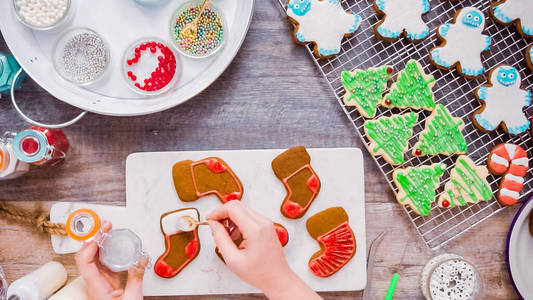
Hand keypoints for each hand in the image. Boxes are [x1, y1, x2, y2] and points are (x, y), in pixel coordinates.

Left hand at [74, 221, 147, 299]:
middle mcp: (94, 283)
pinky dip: (108, 252)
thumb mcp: (133, 298)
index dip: (90, 244)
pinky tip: (115, 246)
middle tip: (105, 225)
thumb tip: (140, 257)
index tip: (101, 232)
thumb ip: (136, 276)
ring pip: (94, 258)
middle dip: (95, 238)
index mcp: (95, 287)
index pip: (84, 260)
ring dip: (101, 243)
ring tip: (109, 230)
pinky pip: (104, 263)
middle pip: (87, 256)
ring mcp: (100, 282)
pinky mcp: (107, 283)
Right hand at [207, 201, 321, 299]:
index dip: (217, 212)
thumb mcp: (233, 259)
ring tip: (226, 237)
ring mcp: (266, 223)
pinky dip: (238, 223)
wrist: (278, 279)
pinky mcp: (266, 226)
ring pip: (242, 210)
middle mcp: (262, 222)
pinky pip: (248, 217)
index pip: (232, 208)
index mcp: (255, 229)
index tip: (208, 221)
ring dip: (230, 219)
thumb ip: (220, 239)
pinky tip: (235, 237)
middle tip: (215, 228)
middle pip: (237, 205)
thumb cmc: (259, 273)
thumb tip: (213, 224)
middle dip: (222, 214)